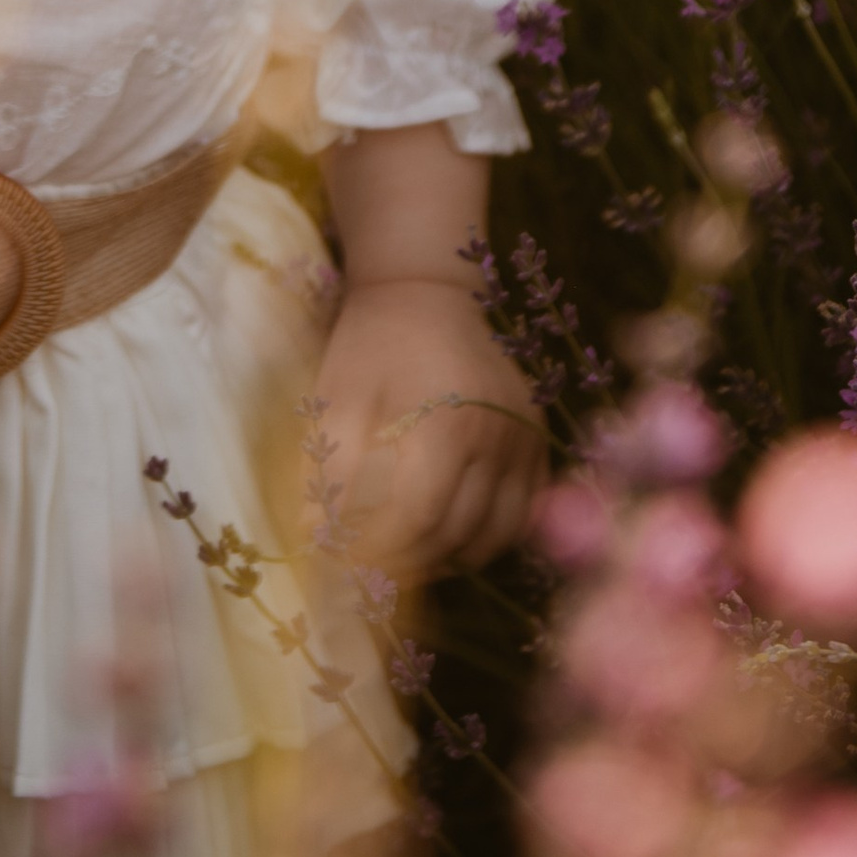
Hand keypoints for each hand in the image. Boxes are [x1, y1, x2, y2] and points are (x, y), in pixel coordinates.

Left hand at [309, 278, 547, 580]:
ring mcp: (525, 439)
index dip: (380, 550)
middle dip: (407, 560)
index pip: (418, 515)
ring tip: (407, 551)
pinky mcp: (538, 440)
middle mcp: (497, 434)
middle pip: (456, 533)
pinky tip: (448, 532)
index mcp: (446, 419)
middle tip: (369, 565)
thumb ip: (331, 468)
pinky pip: (522, 515)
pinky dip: (487, 537)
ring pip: (494, 535)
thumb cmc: (372, 343)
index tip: (346, 561)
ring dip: (448, 557)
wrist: (425, 291)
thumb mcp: (338, 397)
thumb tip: (318, 536)